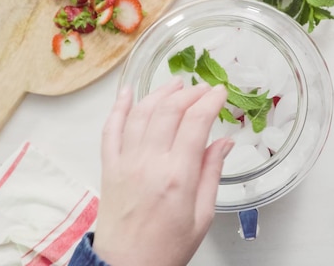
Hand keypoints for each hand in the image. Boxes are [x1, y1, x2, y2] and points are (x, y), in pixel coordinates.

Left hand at [92, 77, 232, 265]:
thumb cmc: (165, 249)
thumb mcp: (202, 216)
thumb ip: (212, 174)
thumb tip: (224, 143)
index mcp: (178, 176)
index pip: (196, 122)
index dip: (210, 101)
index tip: (220, 93)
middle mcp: (150, 163)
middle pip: (169, 110)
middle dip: (190, 92)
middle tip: (203, 89)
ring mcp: (126, 163)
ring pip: (142, 113)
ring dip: (160, 93)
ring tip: (175, 84)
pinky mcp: (110, 168)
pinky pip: (111, 129)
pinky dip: (119, 107)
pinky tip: (128, 93)